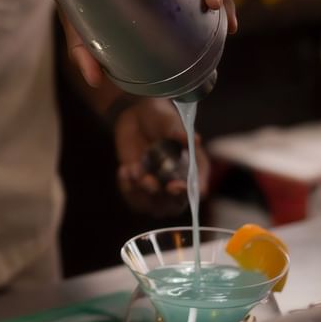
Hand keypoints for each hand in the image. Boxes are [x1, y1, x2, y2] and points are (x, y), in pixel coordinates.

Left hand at [114, 98, 208, 216]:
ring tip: (133, 170)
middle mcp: (177, 180)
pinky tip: (123, 170)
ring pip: (153, 206)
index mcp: (193, 166)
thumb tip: (195, 139)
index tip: (176, 186)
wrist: (135, 115)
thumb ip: (179, 133)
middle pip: (175, 205)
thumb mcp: (169, 121)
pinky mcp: (139, 186)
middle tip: (150, 182)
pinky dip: (127, 188)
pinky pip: (134, 199)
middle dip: (162, 199)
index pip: (197, 188)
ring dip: (141, 193)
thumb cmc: (159, 117)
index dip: (188, 192)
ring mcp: (158, 185)